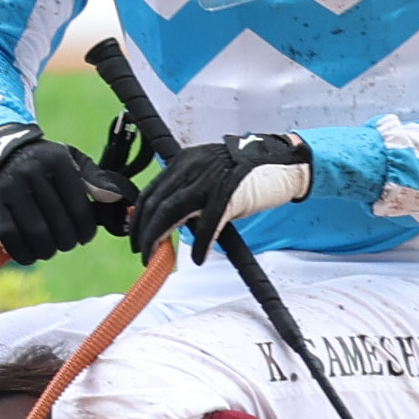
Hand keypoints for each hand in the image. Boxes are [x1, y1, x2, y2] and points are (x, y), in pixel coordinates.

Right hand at [0, 124, 131, 264]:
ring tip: (51, 248)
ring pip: (36, 235)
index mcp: (57, 161)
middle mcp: (31, 171)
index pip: (79, 208)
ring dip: (48, 251)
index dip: (86, 230)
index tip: (85, 235)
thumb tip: (117, 199)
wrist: (0, 147)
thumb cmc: (46, 161)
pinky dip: (24, 254)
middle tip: (67, 242)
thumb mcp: (73, 160)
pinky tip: (32, 255)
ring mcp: (9, 188)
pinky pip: (10, 238)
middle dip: (68, 242)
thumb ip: (96, 180)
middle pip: (59, 225)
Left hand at [129, 133, 312, 262]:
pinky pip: (207, 223)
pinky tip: (198, 258)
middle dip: (144, 232)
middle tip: (144, 253)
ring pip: (171, 211)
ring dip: (159, 238)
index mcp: (184, 160)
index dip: (140, 217)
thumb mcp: (210, 173)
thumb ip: (189, 191)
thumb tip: (172, 222)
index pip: (151, 190)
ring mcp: (209, 179)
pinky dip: (200, 244)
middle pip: (156, 203)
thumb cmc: (247, 173)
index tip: (136, 235)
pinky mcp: (228, 194)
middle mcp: (192, 166)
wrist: (282, 161)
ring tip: (158, 257)